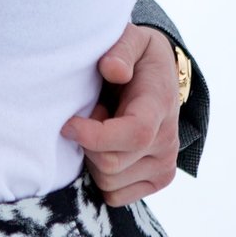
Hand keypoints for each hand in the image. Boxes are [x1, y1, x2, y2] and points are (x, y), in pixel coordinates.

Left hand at [62, 24, 179, 206]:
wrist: (162, 78)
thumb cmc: (138, 58)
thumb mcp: (133, 40)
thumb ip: (121, 49)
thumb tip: (112, 69)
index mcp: (159, 106)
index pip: (133, 134)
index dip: (94, 136)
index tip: (67, 124)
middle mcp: (167, 141)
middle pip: (111, 164)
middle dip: (88, 144)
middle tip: (92, 115)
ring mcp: (165, 164)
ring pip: (109, 183)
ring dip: (93, 159)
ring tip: (103, 128)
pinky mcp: (158, 179)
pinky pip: (115, 196)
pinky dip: (102, 176)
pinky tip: (107, 149)